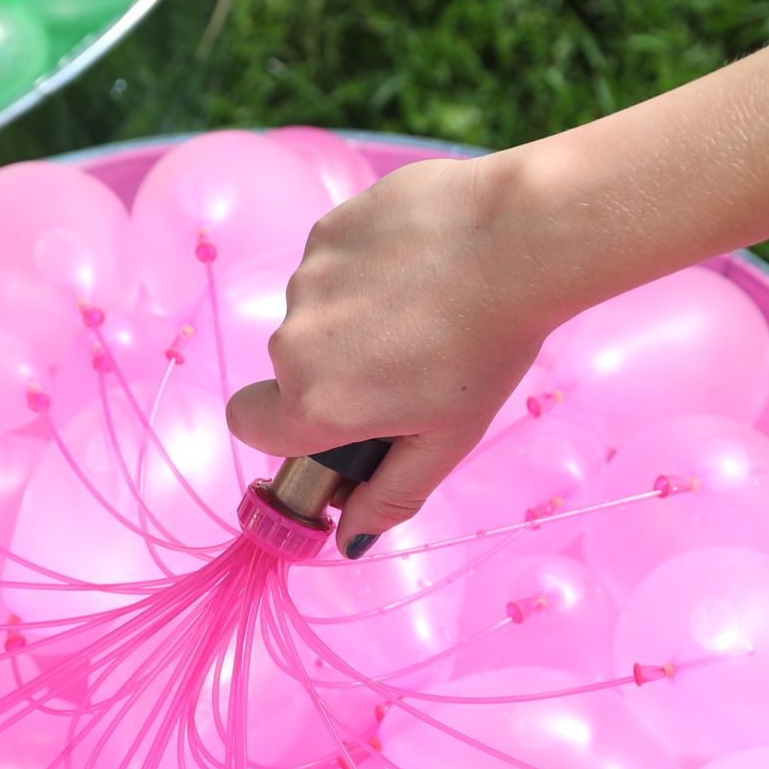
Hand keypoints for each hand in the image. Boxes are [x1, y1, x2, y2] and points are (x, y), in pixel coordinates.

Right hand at [227, 150, 572, 554]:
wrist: (518, 239)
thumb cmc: (489, 349)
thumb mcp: (446, 440)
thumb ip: (390, 495)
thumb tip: (348, 540)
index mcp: (318, 404)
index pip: (251, 425)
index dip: (285, 427)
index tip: (336, 419)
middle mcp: (296, 342)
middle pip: (294, 368)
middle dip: (339, 369)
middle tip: (412, 359)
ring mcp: (308, 279)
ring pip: (316, 311)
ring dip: (355, 315)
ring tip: (425, 304)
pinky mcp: (328, 228)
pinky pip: (333, 260)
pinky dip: (367, 266)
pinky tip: (419, 262)